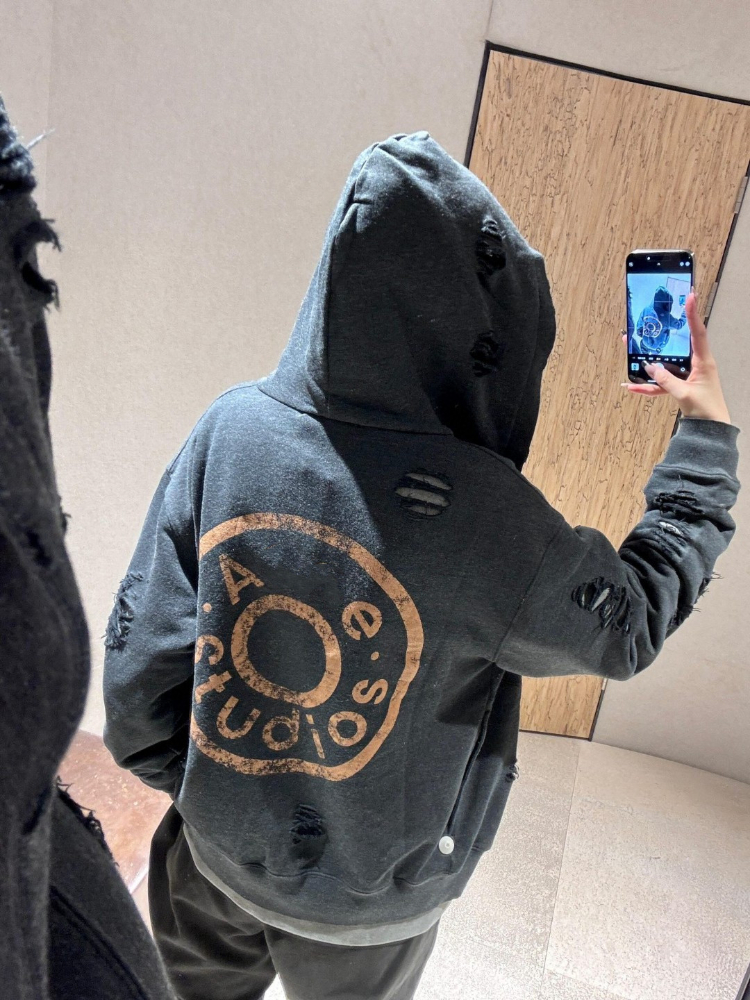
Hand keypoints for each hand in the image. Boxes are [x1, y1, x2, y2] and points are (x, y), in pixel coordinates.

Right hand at [622, 291, 731, 423]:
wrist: (710, 429)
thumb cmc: (707, 410)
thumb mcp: (685, 394)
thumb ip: (667, 380)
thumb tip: (651, 367)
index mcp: (703, 362)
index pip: (698, 332)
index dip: (693, 314)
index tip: (689, 296)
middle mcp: (695, 364)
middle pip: (675, 344)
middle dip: (660, 334)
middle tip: (649, 321)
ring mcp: (686, 375)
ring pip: (664, 363)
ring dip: (647, 360)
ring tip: (631, 349)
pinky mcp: (678, 386)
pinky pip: (660, 383)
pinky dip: (647, 386)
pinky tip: (633, 387)